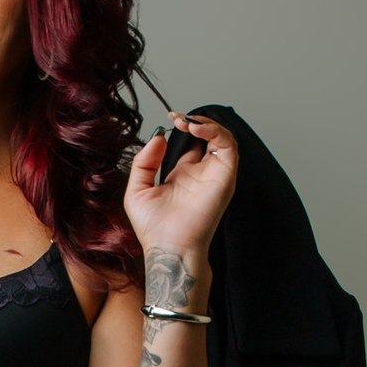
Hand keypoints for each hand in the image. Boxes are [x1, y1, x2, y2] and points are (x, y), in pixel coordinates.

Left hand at [123, 112, 238, 258]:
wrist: (168, 248)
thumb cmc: (153, 228)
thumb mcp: (137, 190)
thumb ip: (144, 162)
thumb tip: (159, 136)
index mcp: (182, 175)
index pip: (190, 142)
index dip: (182, 127)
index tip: (170, 119)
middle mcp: (201, 173)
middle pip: (208, 136)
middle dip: (195, 121)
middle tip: (178, 118)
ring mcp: (215, 174)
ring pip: (222, 137)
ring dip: (206, 123)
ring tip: (187, 122)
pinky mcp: (225, 176)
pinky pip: (229, 145)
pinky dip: (215, 131)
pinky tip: (196, 128)